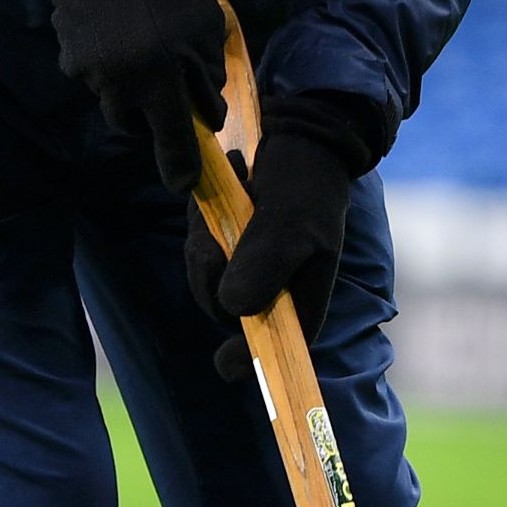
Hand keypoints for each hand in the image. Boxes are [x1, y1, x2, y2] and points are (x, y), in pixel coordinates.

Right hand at [43, 0, 223, 194]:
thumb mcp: (206, 31)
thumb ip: (206, 79)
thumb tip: (205, 114)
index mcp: (159, 79)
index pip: (172, 140)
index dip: (180, 167)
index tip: (185, 186)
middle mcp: (118, 84)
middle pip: (133, 126)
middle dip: (151, 117)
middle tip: (166, 89)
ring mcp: (86, 71)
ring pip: (110, 100)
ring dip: (127, 89)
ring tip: (140, 49)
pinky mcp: (66, 54)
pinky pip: (90, 75)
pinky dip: (106, 65)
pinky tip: (116, 34)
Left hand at [185, 115, 357, 379]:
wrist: (300, 142)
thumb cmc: (306, 187)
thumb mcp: (291, 225)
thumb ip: (266, 265)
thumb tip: (233, 309)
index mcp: (301, 297)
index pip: (276, 344)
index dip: (249, 358)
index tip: (224, 364)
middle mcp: (273, 290)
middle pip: (224, 308)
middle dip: (211, 270)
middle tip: (221, 229)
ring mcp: (247, 269)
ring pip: (205, 275)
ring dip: (207, 236)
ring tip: (234, 194)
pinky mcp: (227, 248)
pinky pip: (199, 248)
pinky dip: (203, 222)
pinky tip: (228, 191)